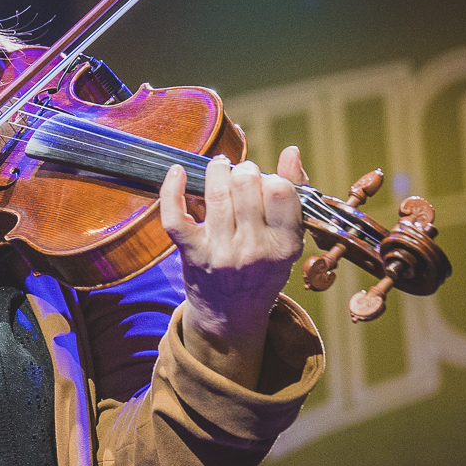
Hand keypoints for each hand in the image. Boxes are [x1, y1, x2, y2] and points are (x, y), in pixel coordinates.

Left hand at [158, 146, 307, 388]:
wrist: (231, 314)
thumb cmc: (263, 268)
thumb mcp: (289, 240)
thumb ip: (294, 195)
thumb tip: (291, 151)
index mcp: (285, 244)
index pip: (281, 191)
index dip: (271, 177)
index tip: (264, 182)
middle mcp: (254, 249)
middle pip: (246, 186)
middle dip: (243, 170)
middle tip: (240, 174)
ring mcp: (220, 252)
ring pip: (216, 194)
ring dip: (216, 171)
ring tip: (219, 168)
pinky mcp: (191, 254)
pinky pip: (175, 217)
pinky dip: (171, 190)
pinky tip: (176, 171)